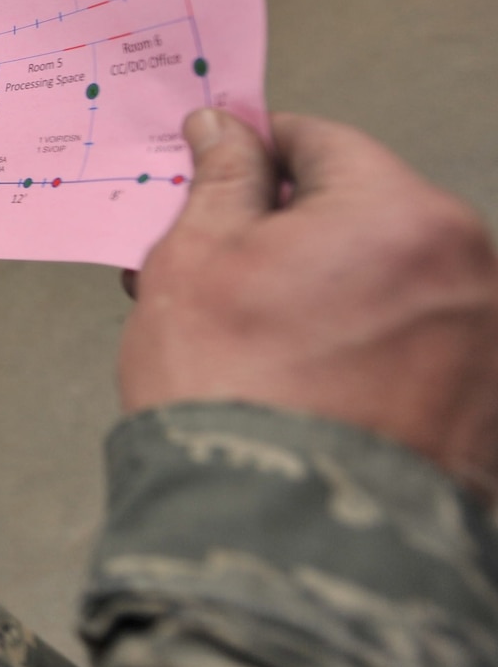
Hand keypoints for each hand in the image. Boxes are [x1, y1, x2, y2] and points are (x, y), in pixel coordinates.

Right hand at [121, 107, 497, 498]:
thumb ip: (222, 180)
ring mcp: (484, 346)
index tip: (218, 169)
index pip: (324, 143)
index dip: (256, 152)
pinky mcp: (485, 411)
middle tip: (214, 270)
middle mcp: (470, 271)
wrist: (277, 536)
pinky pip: (415, 351)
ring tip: (247, 339)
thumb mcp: (196, 259)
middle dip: (287, 234)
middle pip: (364, 216)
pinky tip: (296, 381)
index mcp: (403, 215)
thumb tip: (227, 131)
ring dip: (323, 294)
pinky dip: (362, 352)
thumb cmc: (235, 395)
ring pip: (389, 286)